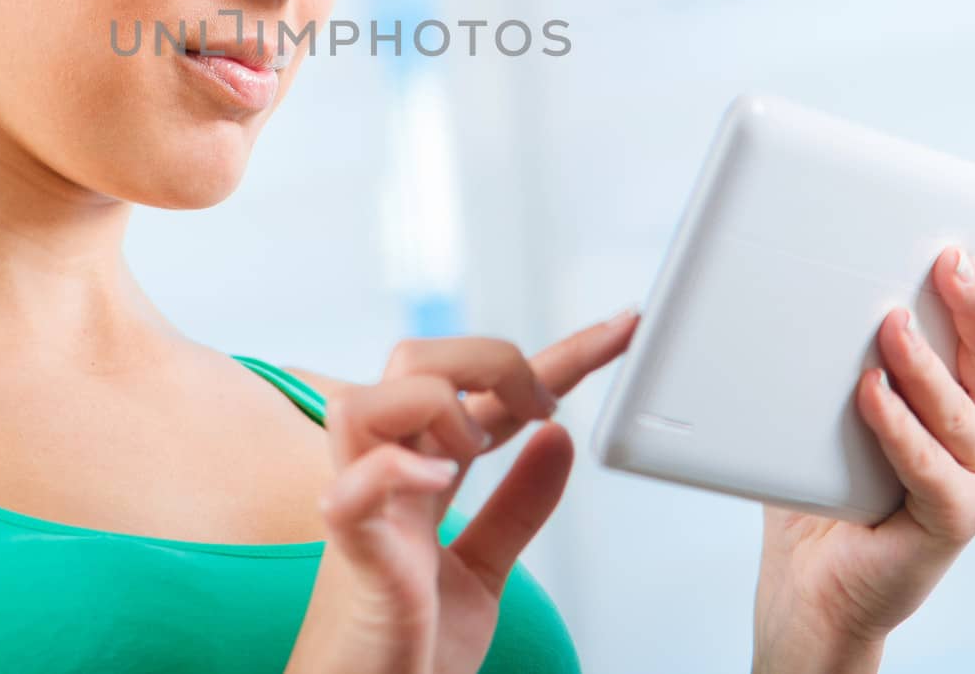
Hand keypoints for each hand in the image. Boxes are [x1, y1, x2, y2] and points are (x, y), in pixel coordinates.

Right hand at [284, 308, 640, 673]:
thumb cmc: (406, 646)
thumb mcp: (483, 568)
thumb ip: (518, 503)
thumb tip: (559, 438)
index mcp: (419, 474)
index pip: (486, 391)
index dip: (558, 356)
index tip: (622, 332)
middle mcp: (386, 475)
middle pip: (413, 360)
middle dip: (490, 358)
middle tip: (542, 407)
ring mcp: (363, 508)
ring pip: (366, 400)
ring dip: (435, 403)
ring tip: (472, 450)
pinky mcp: (353, 556)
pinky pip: (354, 490)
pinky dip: (394, 469)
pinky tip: (437, 473)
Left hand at [752, 159, 974, 671]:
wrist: (810, 578)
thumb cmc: (818, 471)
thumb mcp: (824, 384)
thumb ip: (825, 330)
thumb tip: (782, 252)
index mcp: (969, 377)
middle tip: (947, 254)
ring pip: (968, 405)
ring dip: (926, 360)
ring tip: (886, 322)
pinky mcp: (954, 518)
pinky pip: (933, 469)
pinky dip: (899, 428)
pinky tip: (869, 396)